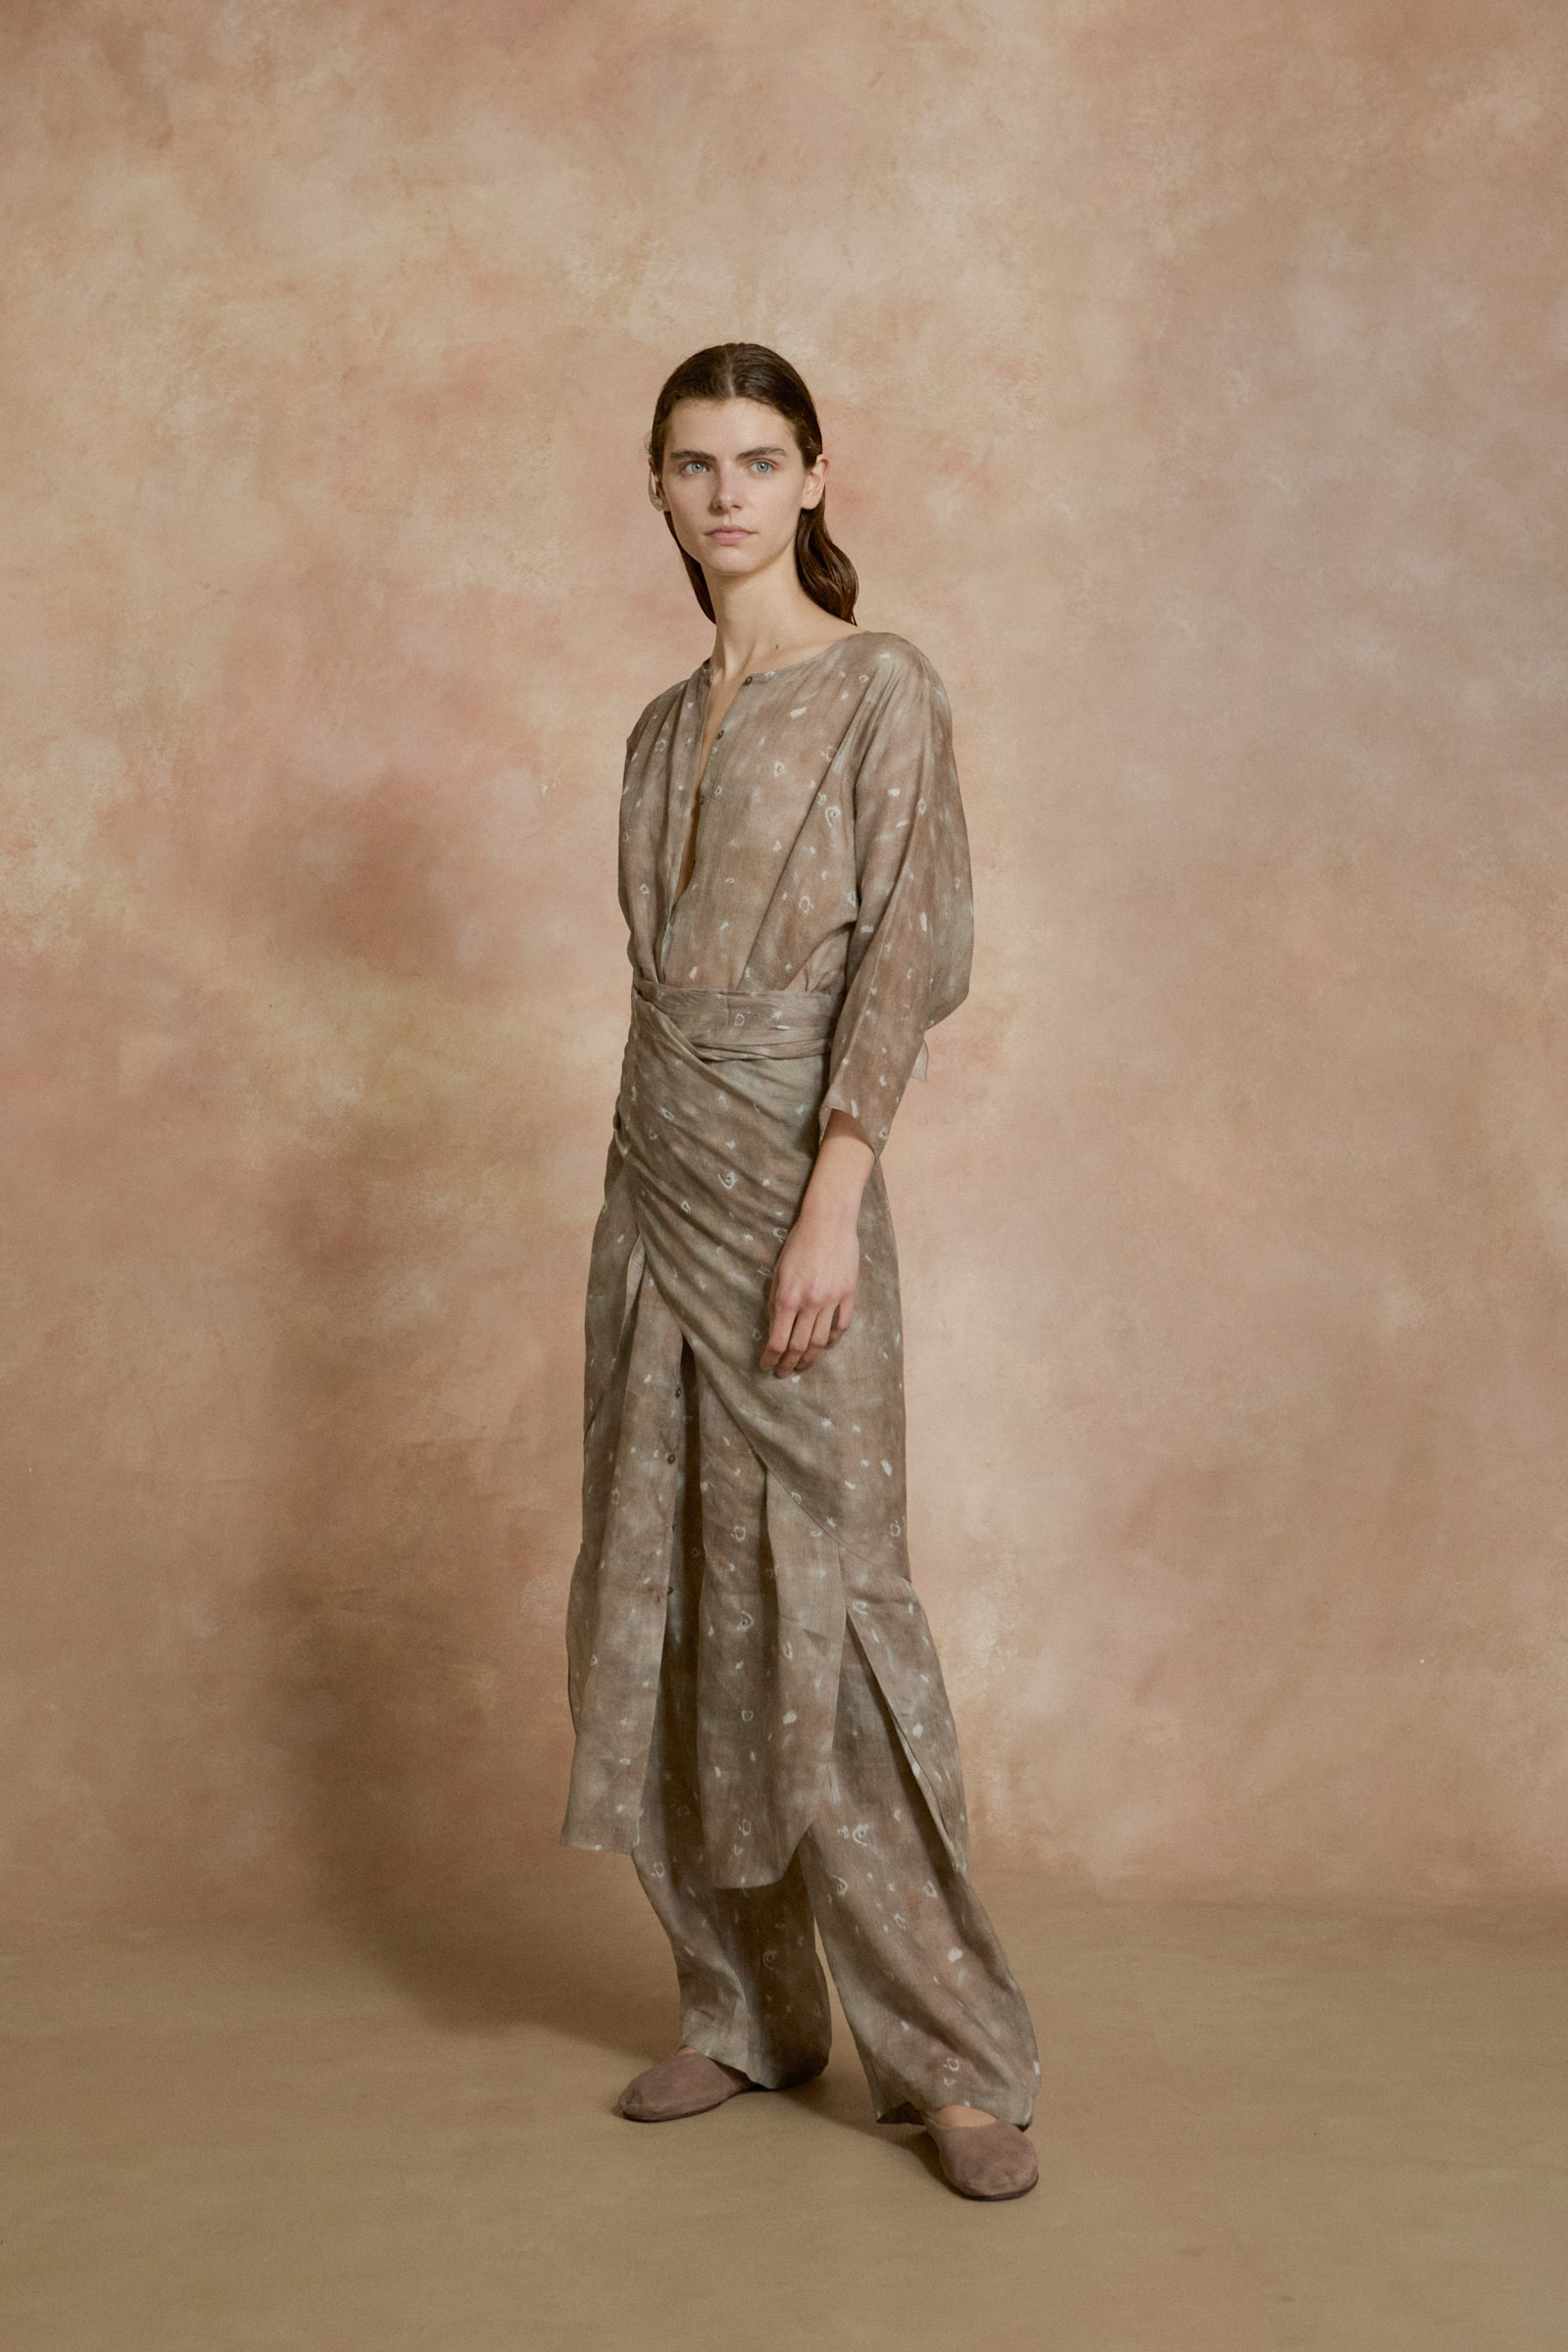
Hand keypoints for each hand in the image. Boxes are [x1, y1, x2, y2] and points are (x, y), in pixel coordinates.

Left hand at [761, 1201, 859, 1376]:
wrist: (828, 1222)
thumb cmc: (798, 1244)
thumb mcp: (778, 1272)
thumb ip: (775, 1301)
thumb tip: (774, 1327)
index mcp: (788, 1297)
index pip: (778, 1340)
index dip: (770, 1358)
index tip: (765, 1366)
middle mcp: (810, 1303)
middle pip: (799, 1346)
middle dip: (789, 1364)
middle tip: (783, 1372)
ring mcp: (832, 1300)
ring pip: (820, 1341)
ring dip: (810, 1358)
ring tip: (802, 1366)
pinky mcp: (849, 1294)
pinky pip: (842, 1325)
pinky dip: (833, 1339)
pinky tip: (825, 1344)